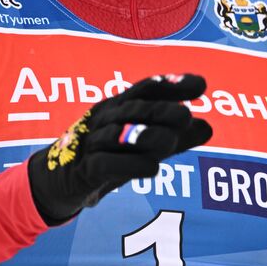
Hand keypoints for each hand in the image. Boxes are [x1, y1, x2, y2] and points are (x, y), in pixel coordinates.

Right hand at [27, 73, 212, 223]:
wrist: (58, 180)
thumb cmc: (106, 155)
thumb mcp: (141, 145)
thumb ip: (174, 138)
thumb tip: (208, 127)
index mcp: (119, 106)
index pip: (146, 89)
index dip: (172, 85)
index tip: (201, 85)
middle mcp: (104, 119)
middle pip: (133, 109)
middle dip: (160, 111)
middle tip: (187, 116)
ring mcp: (91, 143)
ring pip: (118, 135)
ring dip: (145, 136)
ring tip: (171, 142)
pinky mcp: (83, 170)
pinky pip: (104, 164)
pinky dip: (129, 164)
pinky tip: (152, 168)